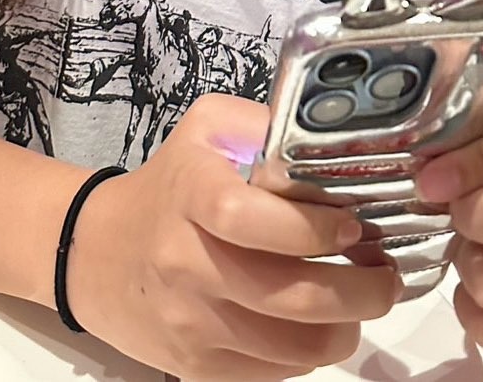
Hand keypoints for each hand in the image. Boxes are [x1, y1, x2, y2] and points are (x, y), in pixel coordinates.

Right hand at [66, 93, 398, 379]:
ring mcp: (190, 323)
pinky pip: (271, 374)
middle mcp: (187, 263)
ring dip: (344, 329)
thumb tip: (330, 137)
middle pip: (286, 296)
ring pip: (289, 347)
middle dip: (358, 291)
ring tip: (366, 304)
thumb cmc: (168, 184)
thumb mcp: (207, 130)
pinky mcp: (193, 368)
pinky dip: (308, 355)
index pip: (249, 217)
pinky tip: (321, 326)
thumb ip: (264, 125)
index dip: (310, 227)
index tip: (354, 226)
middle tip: (388, 277)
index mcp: (191, 195)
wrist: (94, 252)